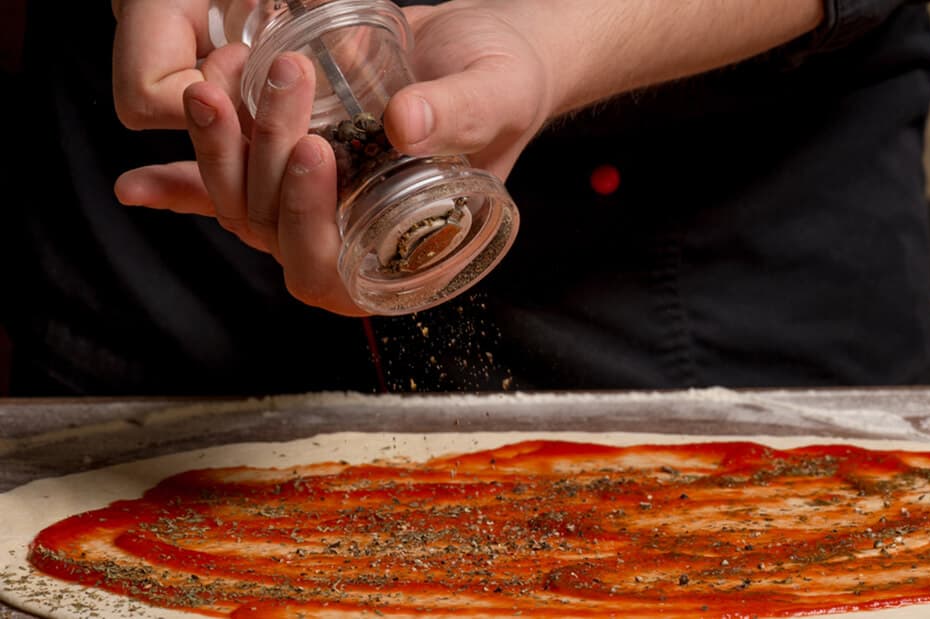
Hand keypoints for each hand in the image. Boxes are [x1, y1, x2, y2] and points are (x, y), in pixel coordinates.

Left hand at [115, 1, 556, 315]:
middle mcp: (354, 240)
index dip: (313, 231)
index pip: (341, 276)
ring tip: (211, 90)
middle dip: (262, 167)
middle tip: (278, 87)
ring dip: (216, 156)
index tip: (315, 156)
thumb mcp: (498, 95)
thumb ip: (458, 113)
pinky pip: (232, 187)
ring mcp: (319, 206)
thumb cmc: (509, 82)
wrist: (485, 47)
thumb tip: (405, 124)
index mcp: (409, 251)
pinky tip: (137, 185)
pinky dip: (182, 186)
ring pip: (244, 208)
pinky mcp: (291, 169)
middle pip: (279, 236)